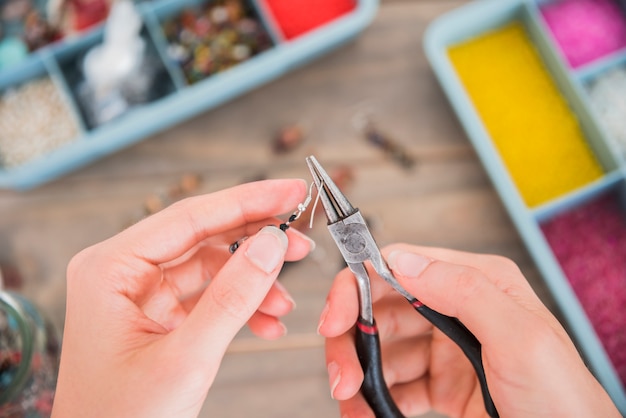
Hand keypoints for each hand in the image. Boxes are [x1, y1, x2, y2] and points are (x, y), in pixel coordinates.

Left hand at [52, 179, 314, 417]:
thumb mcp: (185, 358)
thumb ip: (233, 297)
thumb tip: (272, 244)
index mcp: (110, 268)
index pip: (190, 217)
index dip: (248, 201)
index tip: (291, 192)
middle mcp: (122, 273)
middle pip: (203, 237)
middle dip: (255, 241)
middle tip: (301, 239)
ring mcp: (140, 295)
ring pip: (211, 267)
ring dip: (253, 282)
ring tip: (287, 299)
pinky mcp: (157, 317)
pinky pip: (208, 296)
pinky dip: (241, 306)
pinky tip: (268, 322)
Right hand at [318, 244, 619, 416]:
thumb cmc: (564, 401)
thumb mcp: (522, 339)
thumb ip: (465, 291)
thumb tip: (403, 261)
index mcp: (477, 283)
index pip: (401, 267)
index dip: (358, 287)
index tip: (336, 319)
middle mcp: (456, 310)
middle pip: (381, 310)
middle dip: (352, 340)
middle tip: (342, 376)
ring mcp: (445, 349)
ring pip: (382, 350)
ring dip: (359, 374)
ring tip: (353, 403)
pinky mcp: (440, 386)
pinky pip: (393, 385)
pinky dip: (373, 399)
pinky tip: (368, 413)